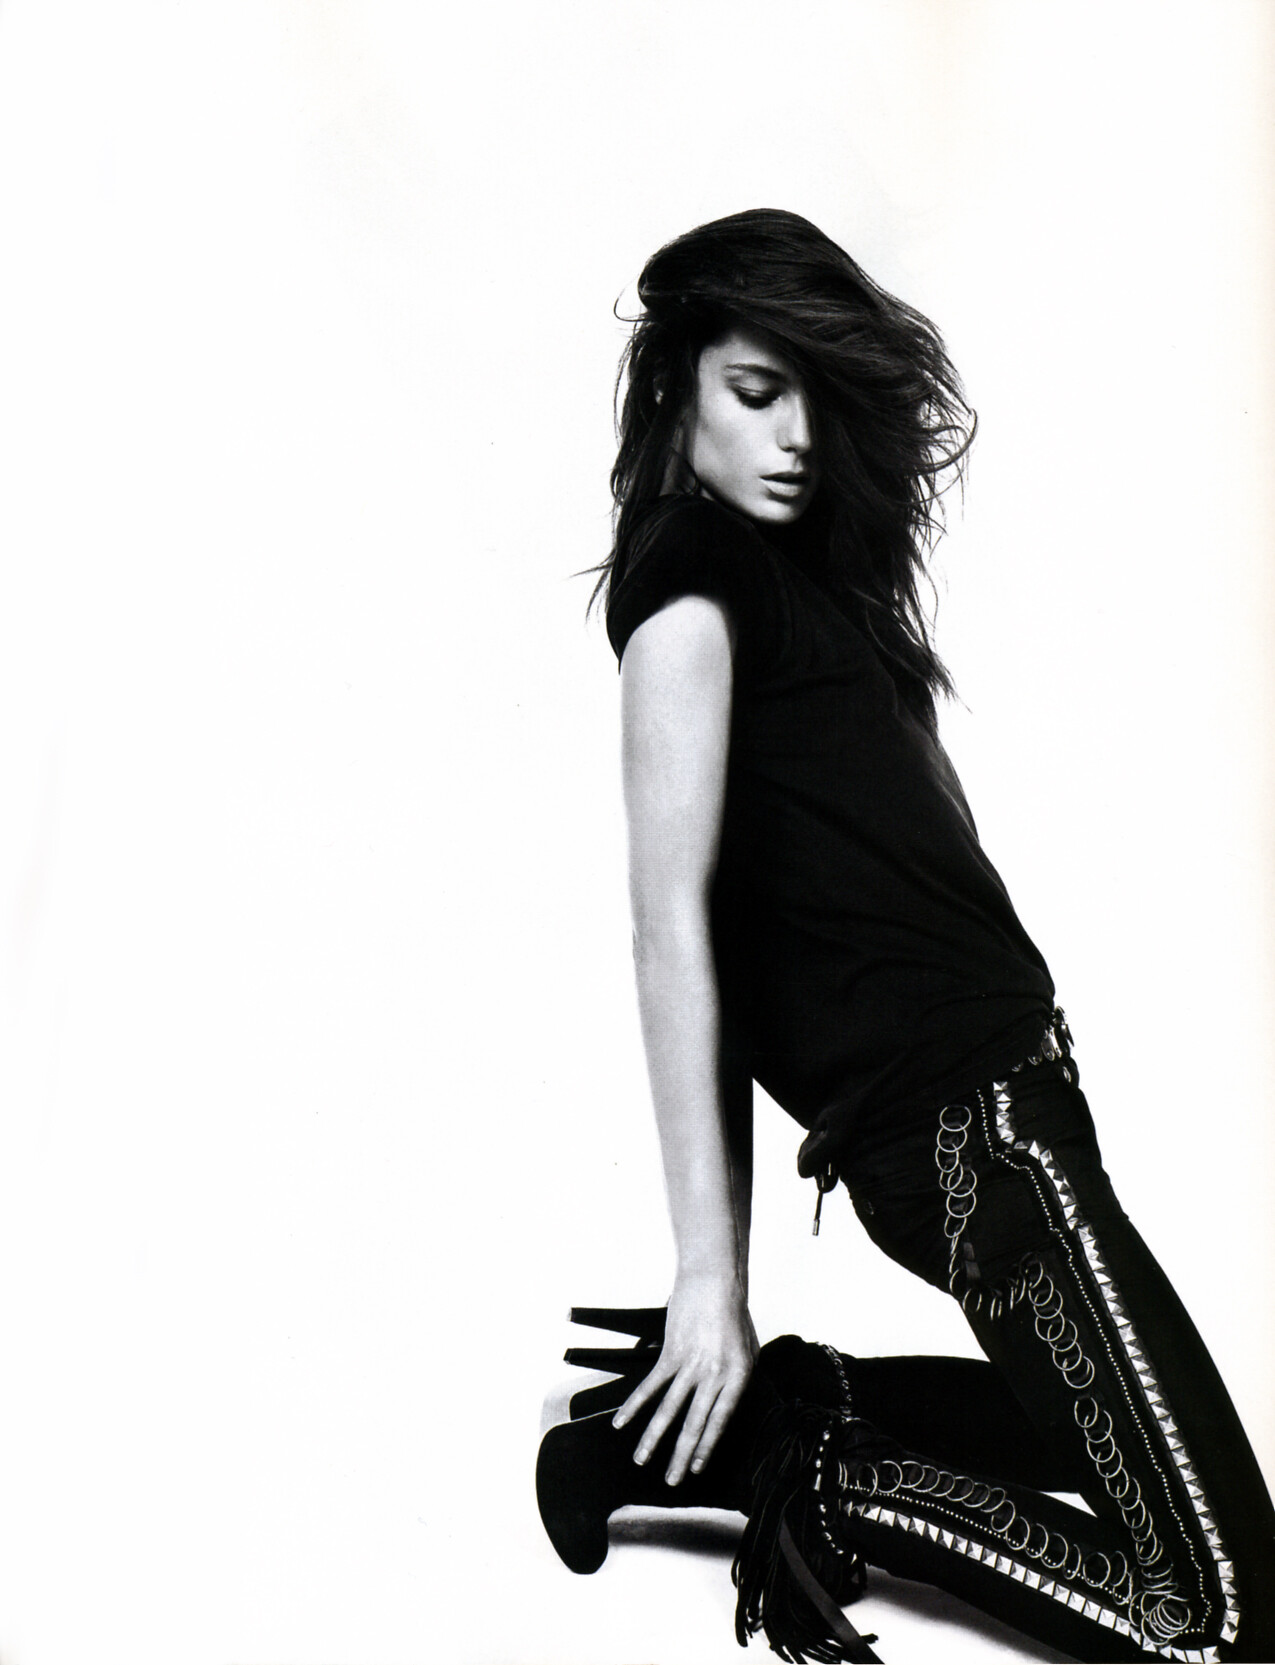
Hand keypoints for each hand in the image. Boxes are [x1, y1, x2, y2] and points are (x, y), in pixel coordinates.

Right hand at [612, 1272, 758, 1485]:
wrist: (715, 1281)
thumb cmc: (734, 1315)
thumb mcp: (750, 1351)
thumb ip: (738, 1381)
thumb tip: (725, 1406)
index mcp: (738, 1377)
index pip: (720, 1422)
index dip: (706, 1448)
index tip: (696, 1469)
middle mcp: (714, 1375)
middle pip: (694, 1423)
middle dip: (680, 1455)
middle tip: (670, 1481)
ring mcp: (691, 1364)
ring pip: (669, 1410)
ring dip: (653, 1438)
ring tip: (642, 1460)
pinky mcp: (671, 1352)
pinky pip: (651, 1385)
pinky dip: (635, 1405)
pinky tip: (623, 1422)